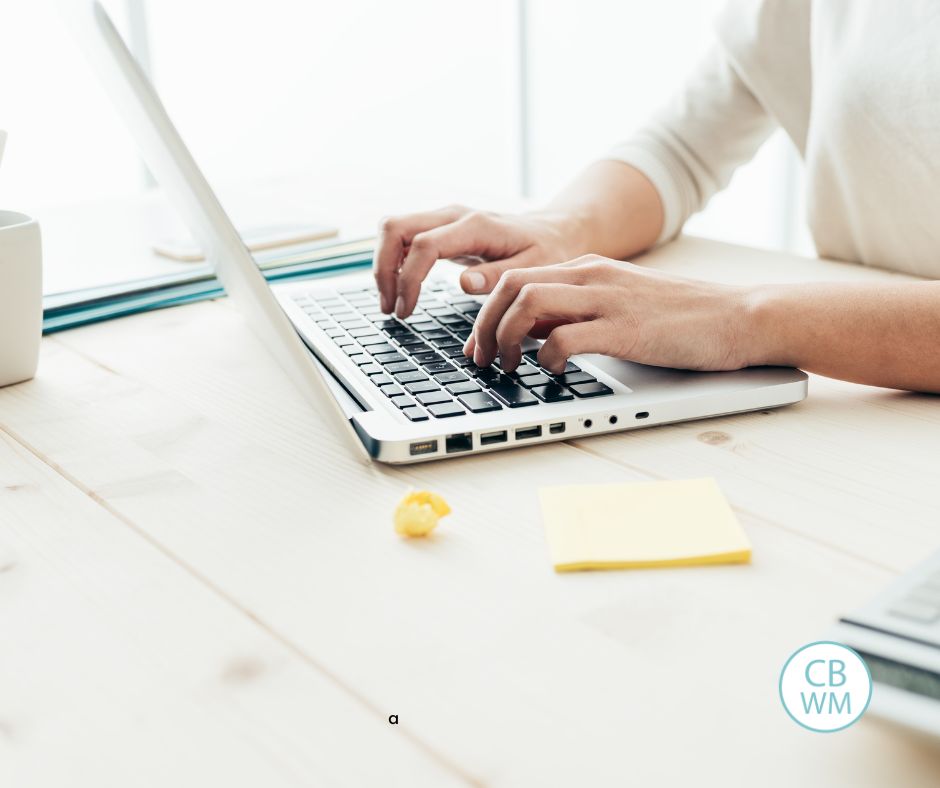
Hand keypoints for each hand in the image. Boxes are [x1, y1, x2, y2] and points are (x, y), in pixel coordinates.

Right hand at [372, 204, 580, 316]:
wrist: (552, 232)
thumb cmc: (546, 252)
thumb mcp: (533, 269)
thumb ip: (497, 276)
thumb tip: (464, 285)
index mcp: (475, 226)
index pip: (423, 245)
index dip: (408, 279)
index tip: (407, 311)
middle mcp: (453, 215)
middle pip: (394, 228)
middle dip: (383, 270)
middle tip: (391, 309)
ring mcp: (443, 218)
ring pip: (392, 229)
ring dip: (383, 266)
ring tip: (392, 304)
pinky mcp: (439, 227)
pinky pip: (402, 237)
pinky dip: (392, 262)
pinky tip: (400, 290)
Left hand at [464, 255, 752, 373]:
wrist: (739, 316)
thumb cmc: (680, 317)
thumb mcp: (617, 303)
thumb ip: (576, 310)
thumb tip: (532, 332)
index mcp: (587, 268)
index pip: (515, 277)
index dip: (485, 312)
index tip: (477, 345)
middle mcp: (591, 276)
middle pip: (510, 286)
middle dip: (484, 325)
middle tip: (481, 361)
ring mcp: (608, 300)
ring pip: (526, 303)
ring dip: (504, 338)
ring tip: (507, 367)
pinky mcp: (625, 330)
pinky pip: (564, 338)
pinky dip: (545, 357)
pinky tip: (551, 371)